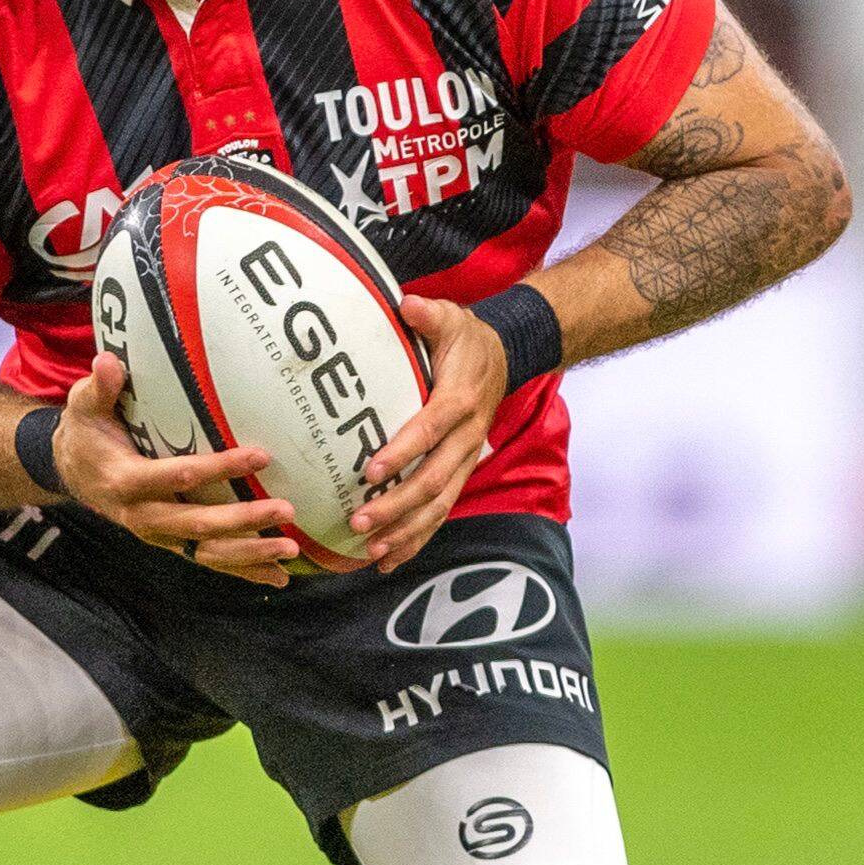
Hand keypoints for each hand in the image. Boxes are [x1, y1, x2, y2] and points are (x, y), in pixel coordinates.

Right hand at [65, 357, 300, 584]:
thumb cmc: (86, 432)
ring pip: (206, 551)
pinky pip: (208, 560)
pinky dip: (243, 571)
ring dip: (250, 554)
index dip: (218, 468)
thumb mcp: (84, 407)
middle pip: (198, 523)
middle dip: (244, 520)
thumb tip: (109, 361)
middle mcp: (142, 516)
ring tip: (289, 549)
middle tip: (287, 510)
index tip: (260, 456)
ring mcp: (158, 535)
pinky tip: (278, 576)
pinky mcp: (171, 543)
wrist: (72, 471)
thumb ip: (100, 387)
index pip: (178, 476)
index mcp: (126, 481)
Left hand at [348, 292, 509, 570]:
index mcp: (459, 401)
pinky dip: (417, 538)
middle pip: (433, 480)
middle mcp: (466, 438)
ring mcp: (464, 460)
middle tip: (359, 521)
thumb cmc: (466, 340)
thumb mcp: (452, 317)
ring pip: (438, 504)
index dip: (402, 452)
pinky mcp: (459, 474)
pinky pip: (440, 512)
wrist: (504, 359)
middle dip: (396, 505)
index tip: (369, 471)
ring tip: (372, 551)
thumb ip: (430, 314)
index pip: (429, 431)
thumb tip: (407, 304)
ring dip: (406, 530)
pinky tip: (389, 559)